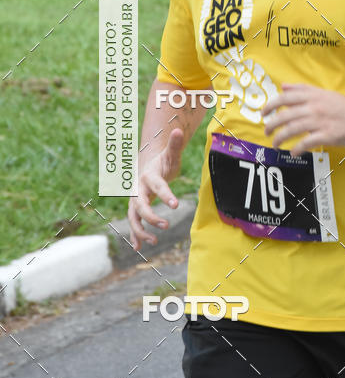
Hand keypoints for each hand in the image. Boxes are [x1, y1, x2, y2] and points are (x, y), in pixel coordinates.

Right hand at [127, 128, 184, 249]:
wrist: (147, 166)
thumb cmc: (162, 161)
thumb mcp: (170, 154)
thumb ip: (174, 144)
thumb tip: (178, 130)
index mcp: (148, 176)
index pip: (157, 187)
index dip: (166, 196)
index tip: (175, 205)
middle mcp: (138, 190)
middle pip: (141, 205)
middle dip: (151, 216)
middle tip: (165, 226)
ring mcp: (135, 201)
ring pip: (134, 217)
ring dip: (141, 230)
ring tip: (154, 242)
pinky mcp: (136, 209)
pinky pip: (134, 223)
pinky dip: (135, 235)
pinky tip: (138, 248)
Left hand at [262, 83, 344, 155]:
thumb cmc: (344, 107)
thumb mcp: (324, 93)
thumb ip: (303, 89)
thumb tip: (284, 86)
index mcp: (313, 96)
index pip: (285, 98)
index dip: (270, 105)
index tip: (263, 114)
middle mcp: (315, 107)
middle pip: (285, 115)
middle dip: (271, 125)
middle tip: (266, 132)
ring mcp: (321, 121)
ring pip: (292, 129)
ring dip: (280, 138)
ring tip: (275, 144)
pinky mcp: (328, 135)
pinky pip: (307, 143)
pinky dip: (297, 149)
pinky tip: (293, 152)